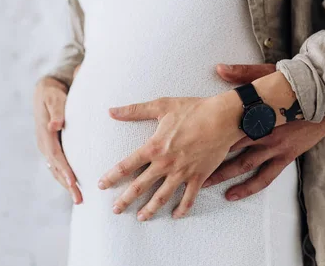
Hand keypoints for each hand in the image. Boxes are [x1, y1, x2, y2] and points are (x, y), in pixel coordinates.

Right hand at [34, 75, 81, 203]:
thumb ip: (57, 111)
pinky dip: (66, 178)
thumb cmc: (53, 94)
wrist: (45, 92)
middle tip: (79, 200)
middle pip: (56, 169)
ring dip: (67, 186)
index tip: (73, 183)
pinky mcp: (52, 149)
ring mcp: (47, 148)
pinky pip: (59, 167)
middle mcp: (44, 144)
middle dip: (67, 185)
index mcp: (45, 135)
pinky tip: (75, 188)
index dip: (64, 170)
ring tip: (79, 200)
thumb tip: (55, 125)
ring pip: (56, 171)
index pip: (56, 156)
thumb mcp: (54, 99)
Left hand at [97, 93, 245, 220]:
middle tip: (115, 210)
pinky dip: (182, 208)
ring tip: (141, 218)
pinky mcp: (199, 176)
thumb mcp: (161, 106)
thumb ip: (134, 111)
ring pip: (163, 196)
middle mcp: (166, 163)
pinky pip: (189, 197)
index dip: (112, 176)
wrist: (223, 118)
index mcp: (154, 147)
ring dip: (150, 209)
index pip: (127, 165)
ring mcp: (182, 172)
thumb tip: (111, 111)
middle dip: (126, 199)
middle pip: (140, 186)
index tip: (101, 185)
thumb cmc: (193, 109)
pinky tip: (176, 215)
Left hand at [201, 64, 324, 199]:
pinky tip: (233, 194)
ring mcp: (274, 146)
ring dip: (224, 175)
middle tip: (189, 165)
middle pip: (230, 147)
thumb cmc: (294, 86)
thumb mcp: (266, 75)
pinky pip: (264, 177)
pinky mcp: (285, 157)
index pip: (226, 125)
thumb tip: (219, 68)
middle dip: (209, 157)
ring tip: (205, 184)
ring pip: (244, 165)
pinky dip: (248, 187)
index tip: (189, 139)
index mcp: (256, 112)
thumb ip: (242, 74)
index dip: (207, 133)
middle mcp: (263, 131)